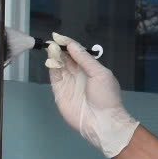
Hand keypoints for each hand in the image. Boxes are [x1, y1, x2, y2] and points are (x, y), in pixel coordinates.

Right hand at [47, 33, 138, 156]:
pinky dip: (52, 68)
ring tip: (51, 48)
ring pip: (59, 66)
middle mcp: (79, 75)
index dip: (69, 44)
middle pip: (66, 58)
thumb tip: (72, 45)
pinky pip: (54, 78)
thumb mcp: (100, 74)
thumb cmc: (106, 97)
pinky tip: (51, 60)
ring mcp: (69, 83)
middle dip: (60, 49)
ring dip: (55, 57)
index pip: (77, 53)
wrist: (102, 122)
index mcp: (91, 69)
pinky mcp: (60, 93)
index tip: (59, 37)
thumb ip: (85, 59)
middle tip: (53, 41)